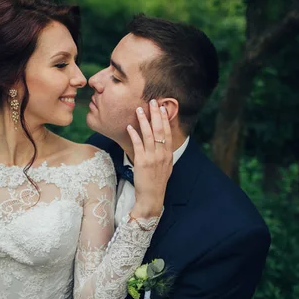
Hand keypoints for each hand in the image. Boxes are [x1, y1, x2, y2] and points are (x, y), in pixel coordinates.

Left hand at [126, 99, 172, 217]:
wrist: (152, 197)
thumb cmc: (157, 182)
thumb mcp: (166, 166)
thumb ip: (164, 153)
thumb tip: (163, 142)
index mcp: (168, 154)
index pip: (168, 132)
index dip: (166, 119)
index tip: (163, 107)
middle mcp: (162, 154)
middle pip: (160, 130)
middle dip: (156, 114)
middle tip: (153, 101)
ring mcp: (152, 158)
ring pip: (149, 135)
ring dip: (144, 121)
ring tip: (140, 109)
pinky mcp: (142, 162)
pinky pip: (138, 145)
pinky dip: (134, 135)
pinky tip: (129, 127)